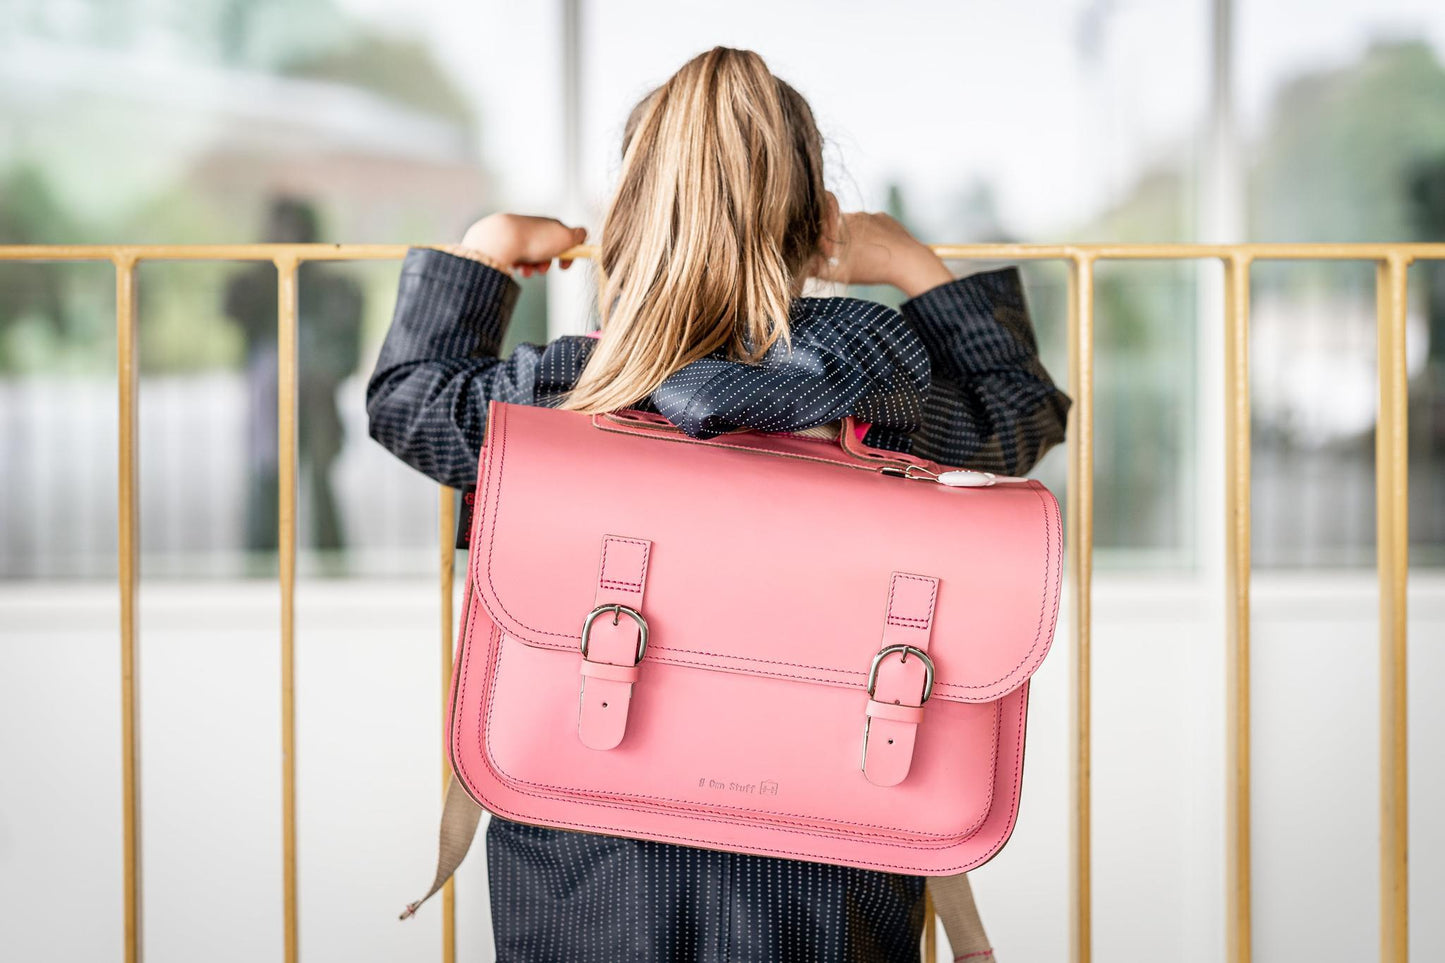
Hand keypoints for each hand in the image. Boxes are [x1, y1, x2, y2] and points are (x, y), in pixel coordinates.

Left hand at [459, 214, 588, 276]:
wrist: (502, 239)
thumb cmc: (534, 239)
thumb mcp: (566, 237)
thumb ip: (579, 236)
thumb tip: (582, 234)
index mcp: (551, 224)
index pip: (565, 238)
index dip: (568, 254)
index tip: (565, 265)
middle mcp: (536, 228)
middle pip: (549, 251)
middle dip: (547, 264)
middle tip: (543, 268)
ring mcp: (521, 236)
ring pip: (534, 258)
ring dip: (534, 268)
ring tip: (528, 270)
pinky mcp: (507, 244)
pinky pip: (519, 260)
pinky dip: (521, 267)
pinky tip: (518, 268)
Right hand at [809, 192, 953, 297]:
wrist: (909, 262)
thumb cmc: (872, 269)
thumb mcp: (840, 275)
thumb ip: (816, 270)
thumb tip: (800, 267)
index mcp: (839, 227)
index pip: (820, 225)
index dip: (819, 238)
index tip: (823, 249)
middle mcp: (852, 216)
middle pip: (836, 225)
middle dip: (836, 238)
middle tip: (842, 256)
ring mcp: (870, 215)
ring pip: (855, 223)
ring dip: (854, 236)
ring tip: (863, 254)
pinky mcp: (884, 217)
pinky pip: (871, 223)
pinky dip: (870, 233)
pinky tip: (876, 248)